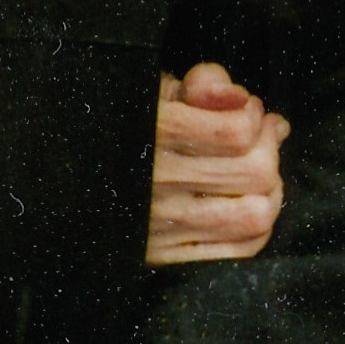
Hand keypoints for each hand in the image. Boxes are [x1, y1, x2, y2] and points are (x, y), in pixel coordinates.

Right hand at [147, 63, 289, 266]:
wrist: (75, 177)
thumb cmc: (129, 129)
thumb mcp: (157, 93)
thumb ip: (203, 85)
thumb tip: (240, 98)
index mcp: (154, 131)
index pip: (238, 131)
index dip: (256, 116)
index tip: (250, 111)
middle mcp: (157, 181)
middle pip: (255, 172)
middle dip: (269, 151)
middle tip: (261, 141)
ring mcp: (162, 226)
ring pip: (254, 215)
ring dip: (269, 192)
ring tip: (258, 177)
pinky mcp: (166, 258)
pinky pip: (237, 252)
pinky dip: (255, 231)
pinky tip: (244, 208)